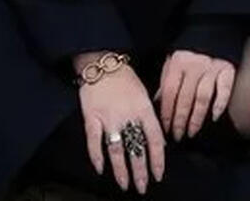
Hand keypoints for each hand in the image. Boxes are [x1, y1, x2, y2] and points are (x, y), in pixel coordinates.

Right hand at [73, 51, 165, 193]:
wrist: (102, 62)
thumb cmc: (125, 78)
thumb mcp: (144, 94)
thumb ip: (150, 118)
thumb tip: (158, 142)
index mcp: (144, 109)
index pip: (154, 139)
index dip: (157, 160)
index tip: (158, 175)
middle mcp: (128, 116)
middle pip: (136, 149)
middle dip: (140, 171)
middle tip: (142, 187)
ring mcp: (108, 118)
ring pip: (117, 150)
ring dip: (121, 170)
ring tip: (124, 184)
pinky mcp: (91, 117)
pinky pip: (94, 141)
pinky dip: (96, 156)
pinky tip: (100, 169)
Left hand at [154, 49, 234, 141]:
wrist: (213, 31)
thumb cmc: (189, 52)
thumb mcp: (173, 61)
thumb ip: (166, 81)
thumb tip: (158, 104)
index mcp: (178, 64)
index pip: (170, 93)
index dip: (167, 112)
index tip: (165, 128)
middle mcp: (194, 66)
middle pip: (185, 99)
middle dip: (180, 120)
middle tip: (178, 135)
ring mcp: (211, 68)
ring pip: (202, 98)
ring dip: (196, 118)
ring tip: (192, 132)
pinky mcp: (227, 70)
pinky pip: (223, 90)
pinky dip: (219, 104)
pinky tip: (214, 117)